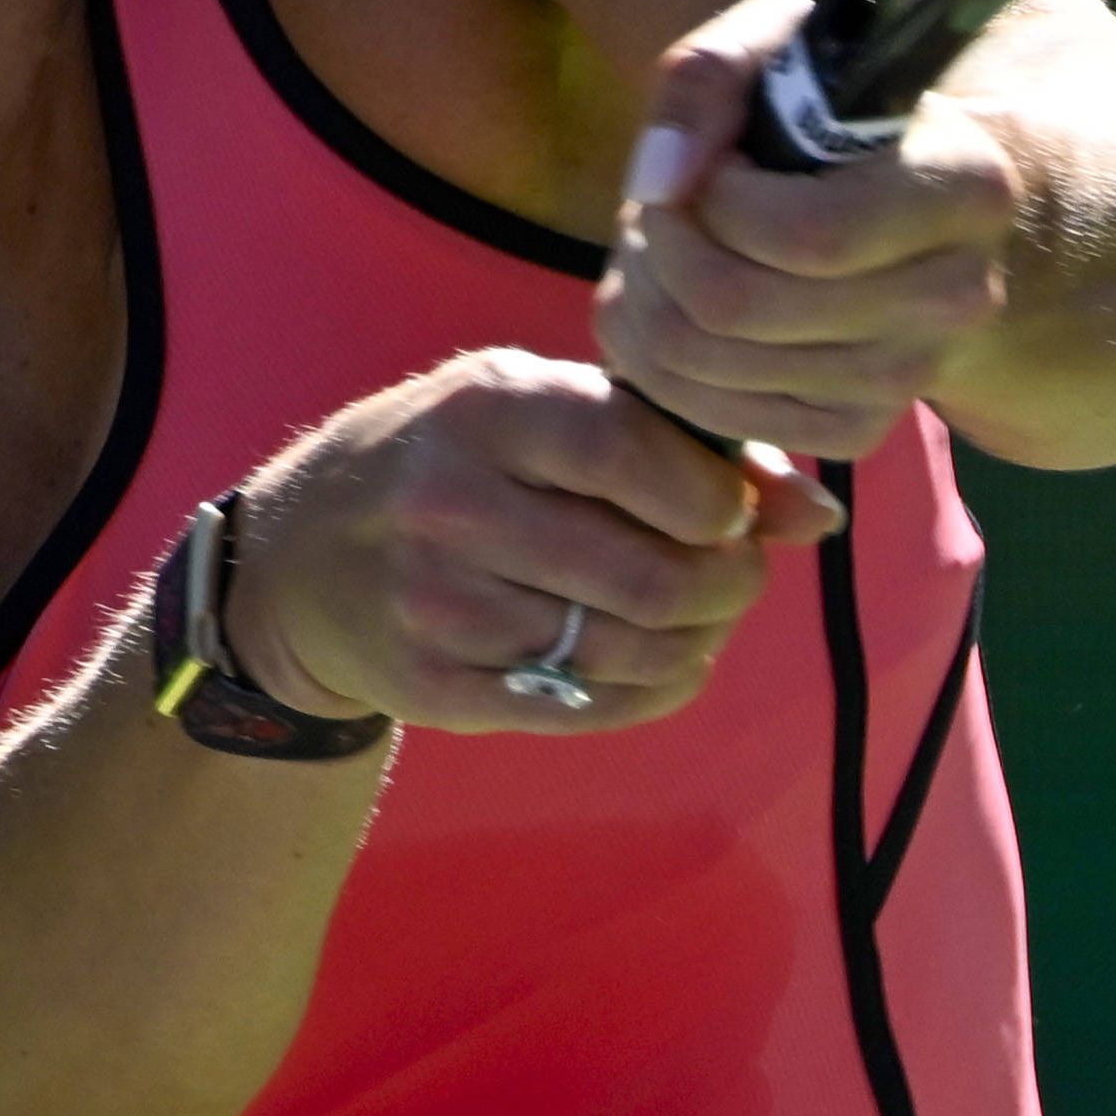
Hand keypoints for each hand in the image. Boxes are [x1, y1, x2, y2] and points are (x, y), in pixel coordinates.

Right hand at [232, 349, 836, 735]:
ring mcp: (438, 604)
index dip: (716, 497)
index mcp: (487, 408)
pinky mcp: (436, 686)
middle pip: (650, 572)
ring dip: (697, 641)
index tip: (730, 510)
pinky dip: (650, 691)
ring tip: (700, 618)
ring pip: (628, 648)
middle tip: (736, 576)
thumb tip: (819, 513)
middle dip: (729, 584)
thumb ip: (675, 445)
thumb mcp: (537, 411)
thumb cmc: (450, 460)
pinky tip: (658, 662)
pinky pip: (587, 707)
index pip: (637, 455)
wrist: (296, 560)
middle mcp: (454, 504)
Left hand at [593, 0, 1022, 458]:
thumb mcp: (777, 44)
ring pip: (706, 362)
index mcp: (966, 188)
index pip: (807, 235)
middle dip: (659, 247)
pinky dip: (657, 360)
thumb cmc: (831, 110)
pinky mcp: (858, 431)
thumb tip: (661, 181)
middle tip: (657, 207)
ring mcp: (910, 377)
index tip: (712, 164)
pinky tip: (670, 302)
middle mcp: (958, 297)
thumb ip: (708, 77)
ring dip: (644, 296)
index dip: (717, 201)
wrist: (899, 202)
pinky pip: (714, 415)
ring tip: (657, 248)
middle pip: (736, 305)